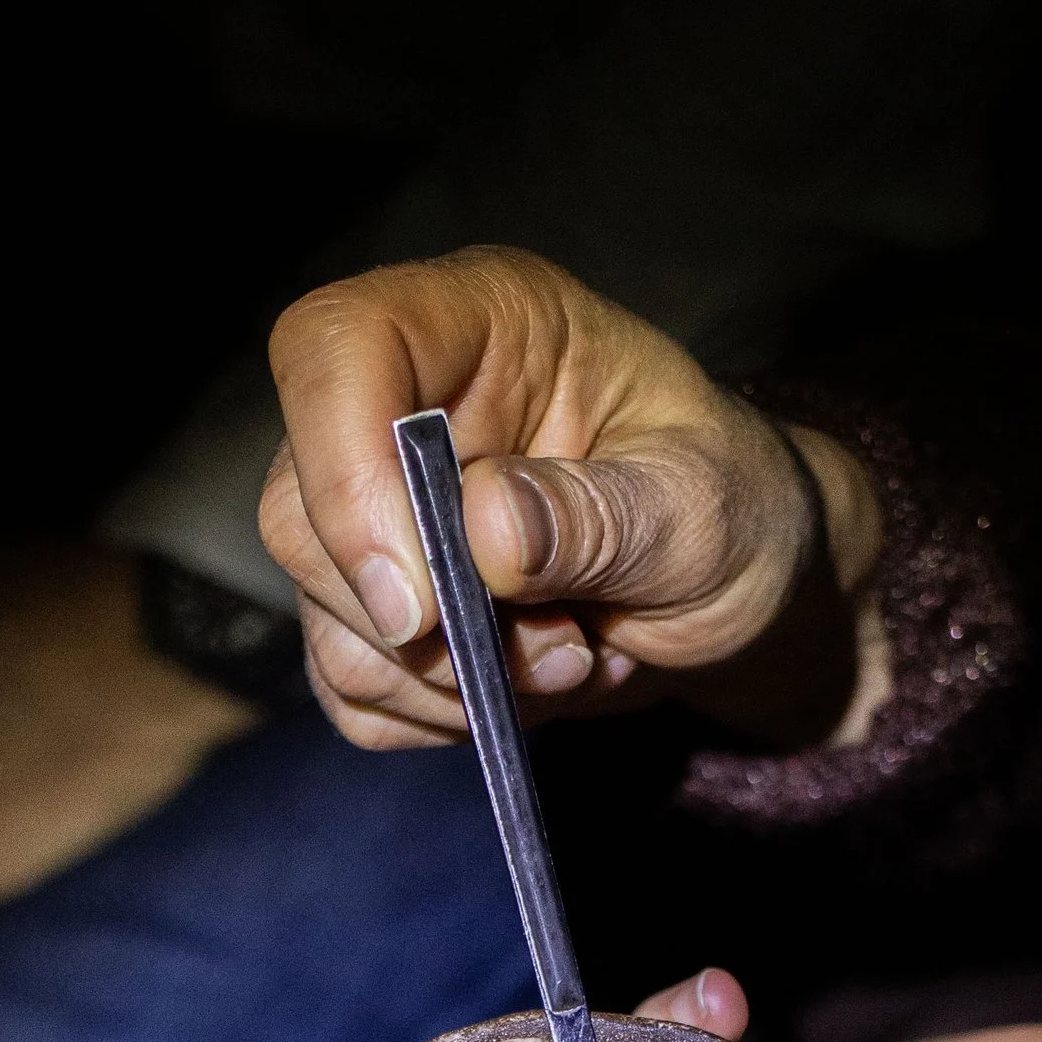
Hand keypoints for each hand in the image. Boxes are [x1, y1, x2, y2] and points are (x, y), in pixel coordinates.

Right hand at [259, 248, 880, 753]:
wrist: (741, 588)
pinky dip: (436, 717)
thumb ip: (599, 515)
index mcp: (480, 324)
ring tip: (569, 659)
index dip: (346, 471)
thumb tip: (484, 527)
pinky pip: (351, 687)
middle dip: (421, 620)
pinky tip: (524, 687)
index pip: (334, 349)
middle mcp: (406, 402)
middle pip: (299, 506)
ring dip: (445, 681)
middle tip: (555, 650)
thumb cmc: (736, 512)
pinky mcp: (380, 604)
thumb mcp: (704, 509)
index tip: (424, 601)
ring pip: (321, 614)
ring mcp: (380, 507)